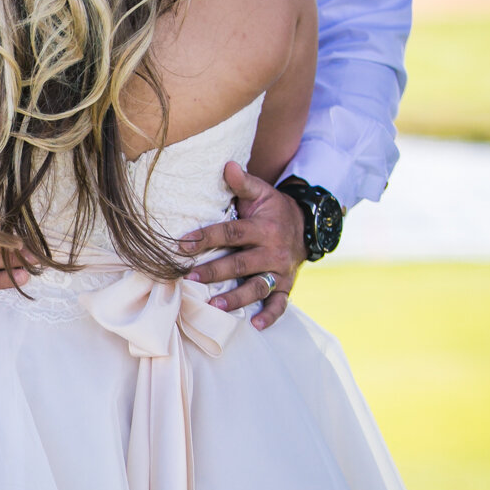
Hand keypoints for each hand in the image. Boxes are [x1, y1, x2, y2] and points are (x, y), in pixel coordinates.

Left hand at [179, 161, 306, 330]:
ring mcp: (280, 271)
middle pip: (240, 263)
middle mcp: (272, 251)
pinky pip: (280, 304)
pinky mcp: (287, 286)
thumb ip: (243, 183)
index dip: (206, 238)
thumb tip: (226, 165)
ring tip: (214, 306)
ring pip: (257, 287)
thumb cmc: (273, 210)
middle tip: (190, 279)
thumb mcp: (262, 193)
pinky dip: (270, 316)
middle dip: (215, 272)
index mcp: (263, 227)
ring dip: (236, 298)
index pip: (231, 233)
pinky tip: (255, 325)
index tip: (181, 245)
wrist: (307, 225)